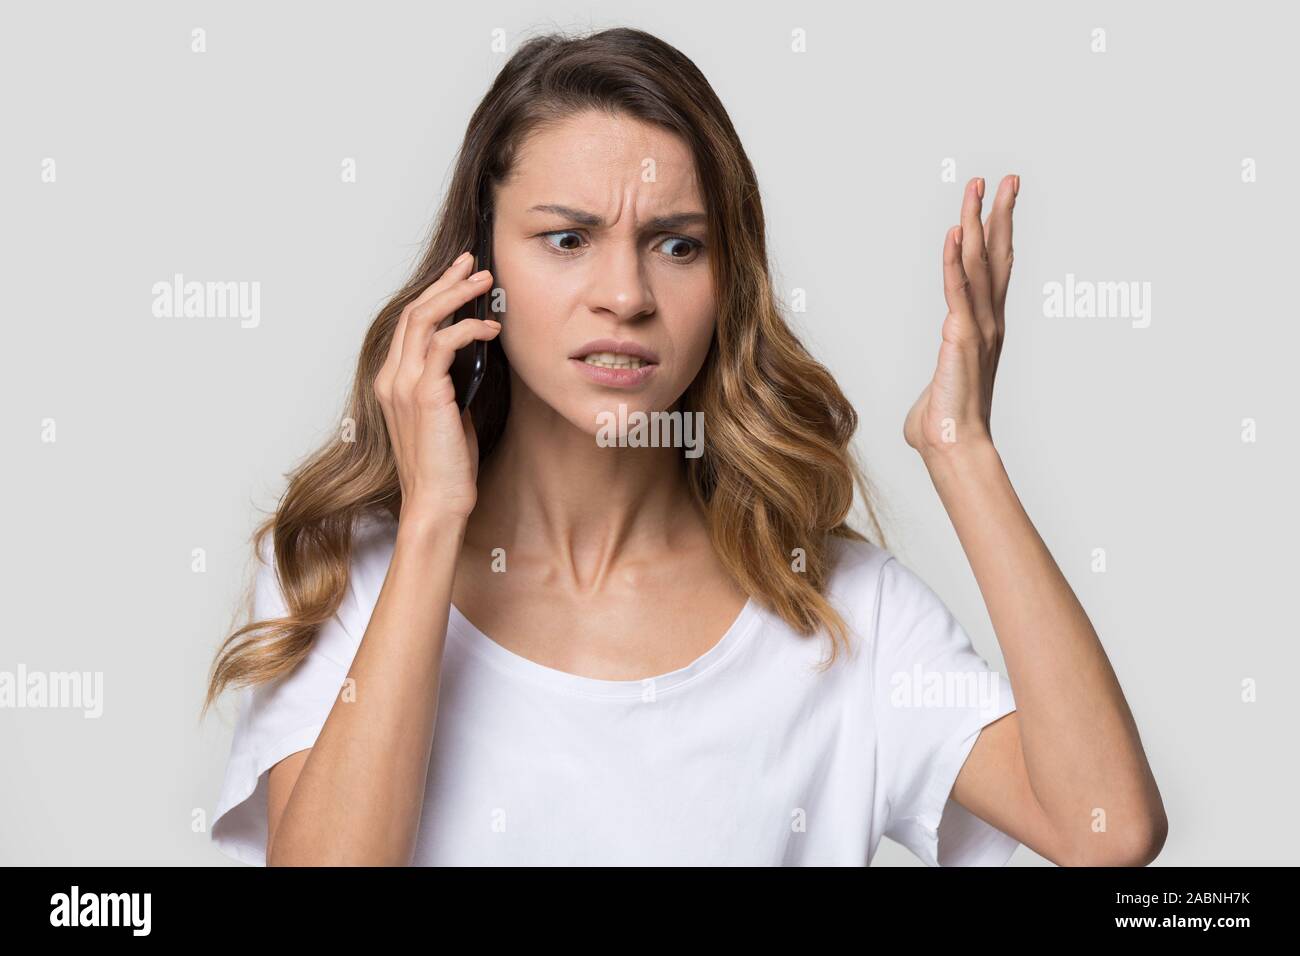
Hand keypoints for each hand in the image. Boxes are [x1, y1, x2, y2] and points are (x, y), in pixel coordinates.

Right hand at [373, 252, 500, 523]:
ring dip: (456, 295)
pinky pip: (444, 344)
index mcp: (393, 381)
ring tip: (484, 282)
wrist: (437, 502)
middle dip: (446, 282)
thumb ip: (451, 384)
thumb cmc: (446, 466)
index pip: (410, 324)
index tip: (459, 277)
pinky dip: (468, 329)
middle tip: (473, 264)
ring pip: (424, 319)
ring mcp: (404, 385)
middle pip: (415, 312)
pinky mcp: (425, 394)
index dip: (434, 294)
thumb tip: (473, 357)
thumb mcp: (449, 414)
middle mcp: (392, 378)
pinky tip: (491, 329)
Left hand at [904, 174, 1017, 458]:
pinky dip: (954, 260)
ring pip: (979, 263)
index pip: (994, 272)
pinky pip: (956, 290)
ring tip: (978, 187)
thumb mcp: (938, 393)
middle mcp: (988, 321)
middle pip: (996, 256)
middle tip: (1005, 179)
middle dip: (999, 214)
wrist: (952, 445)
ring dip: (977, 222)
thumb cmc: (943, 426)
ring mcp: (978, 327)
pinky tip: (954, 233)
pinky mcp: (961, 336)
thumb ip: (935, 386)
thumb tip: (926, 409)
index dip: (998, 236)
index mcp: (984, 328)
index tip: (1000, 204)